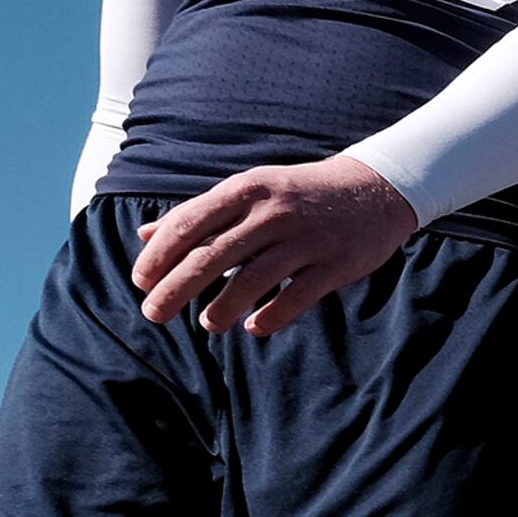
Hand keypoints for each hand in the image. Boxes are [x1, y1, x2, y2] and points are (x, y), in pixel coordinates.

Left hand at [130, 157, 420, 333]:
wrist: (376, 188)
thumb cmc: (299, 193)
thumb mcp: (249, 190)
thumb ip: (201, 214)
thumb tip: (146, 236)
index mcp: (246, 189)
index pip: (189, 224)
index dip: (160, 256)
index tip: (141, 281)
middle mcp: (273, 212)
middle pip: (212, 256)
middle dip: (176, 289)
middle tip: (153, 314)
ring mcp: (307, 239)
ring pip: (252, 281)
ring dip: (221, 308)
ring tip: (207, 324)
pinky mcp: (336, 264)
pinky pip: (297, 298)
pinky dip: (271, 317)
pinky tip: (253, 328)